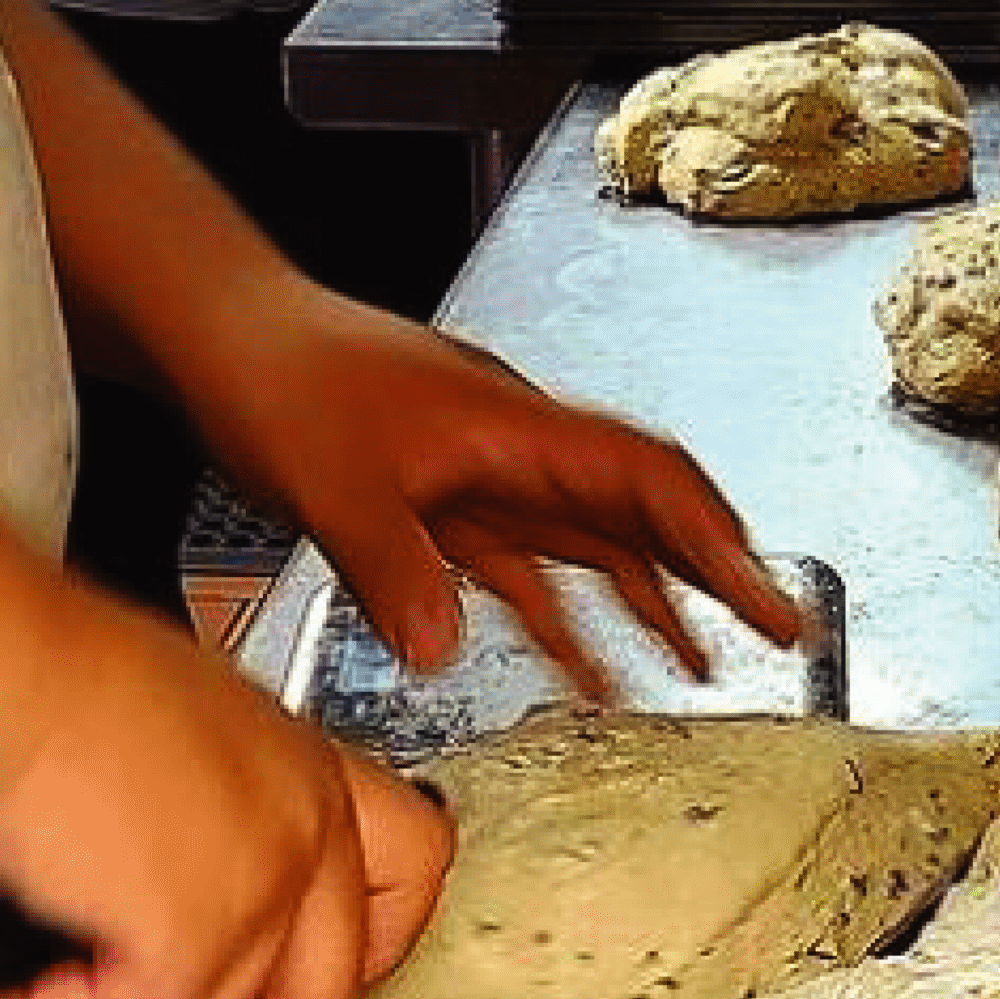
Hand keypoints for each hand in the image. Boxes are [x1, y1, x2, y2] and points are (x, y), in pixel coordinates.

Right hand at [0, 596, 456, 998]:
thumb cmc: (48, 676)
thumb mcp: (160, 738)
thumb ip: (174, 840)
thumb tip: (122, 927)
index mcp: (304, 767)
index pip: (410, 868)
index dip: (367, 949)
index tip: (304, 987)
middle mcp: (305, 823)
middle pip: (329, 986)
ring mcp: (263, 886)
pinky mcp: (193, 940)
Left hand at [187, 281, 804, 698]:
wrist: (223, 332)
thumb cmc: (282, 374)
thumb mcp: (335, 483)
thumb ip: (395, 569)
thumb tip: (442, 647)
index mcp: (514, 425)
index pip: (644, 479)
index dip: (714, 538)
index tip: (765, 595)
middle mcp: (515, 446)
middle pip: (639, 509)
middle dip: (713, 570)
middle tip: (776, 631)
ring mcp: (484, 472)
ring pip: (590, 541)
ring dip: (646, 600)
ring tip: (698, 666)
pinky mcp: (442, 500)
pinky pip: (523, 564)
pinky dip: (559, 613)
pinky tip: (580, 667)